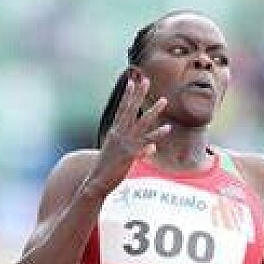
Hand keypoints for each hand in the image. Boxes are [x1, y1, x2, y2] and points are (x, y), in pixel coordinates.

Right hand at [86, 76, 170, 194]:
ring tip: (163, 101)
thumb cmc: (107, 168)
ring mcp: (125, 144)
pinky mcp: (130, 156)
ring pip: (142, 124)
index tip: (132, 82)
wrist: (97, 182)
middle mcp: (119, 135)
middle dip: (139, 95)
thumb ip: (133, 146)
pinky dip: (155, 137)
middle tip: (146, 80)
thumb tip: (149, 147)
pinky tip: (167, 129)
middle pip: (131, 111)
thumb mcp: (118, 152)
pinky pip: (146, 144)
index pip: (122, 110)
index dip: (128, 96)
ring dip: (153, 111)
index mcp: (115, 132)